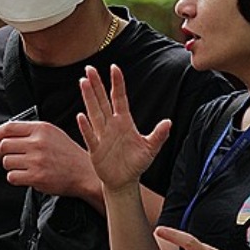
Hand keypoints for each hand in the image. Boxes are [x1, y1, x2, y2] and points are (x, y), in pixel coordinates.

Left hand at [0, 117, 94, 198]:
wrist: (85, 172)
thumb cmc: (67, 153)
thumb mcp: (52, 133)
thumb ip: (31, 131)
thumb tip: (4, 134)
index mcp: (41, 129)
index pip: (9, 127)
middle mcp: (38, 143)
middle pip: (4, 145)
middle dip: (2, 152)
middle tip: (9, 156)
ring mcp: (37, 160)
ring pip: (6, 162)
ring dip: (10, 166)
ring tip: (22, 167)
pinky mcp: (36, 177)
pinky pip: (12, 176)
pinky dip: (15, 177)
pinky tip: (25, 176)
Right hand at [76, 64, 170, 191]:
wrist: (124, 181)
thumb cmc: (136, 163)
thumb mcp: (151, 148)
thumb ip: (159, 135)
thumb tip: (168, 122)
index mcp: (124, 122)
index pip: (119, 98)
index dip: (117, 83)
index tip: (114, 67)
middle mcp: (111, 125)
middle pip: (102, 101)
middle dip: (96, 84)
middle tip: (89, 68)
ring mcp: (102, 136)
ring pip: (94, 113)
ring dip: (89, 98)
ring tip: (83, 82)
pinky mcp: (95, 149)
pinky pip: (90, 136)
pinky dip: (86, 127)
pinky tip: (81, 116)